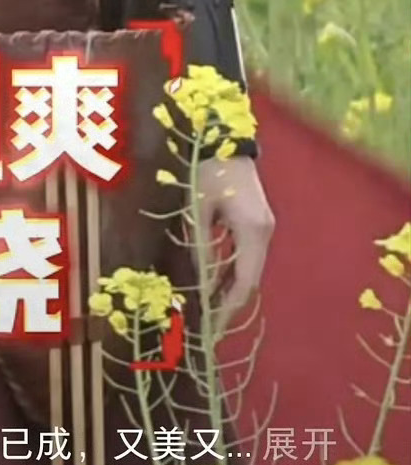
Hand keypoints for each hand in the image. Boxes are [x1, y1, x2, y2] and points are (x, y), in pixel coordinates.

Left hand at [196, 155, 274, 335]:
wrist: (226, 138)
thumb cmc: (209, 170)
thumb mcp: (199, 209)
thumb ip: (202, 245)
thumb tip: (201, 281)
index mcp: (253, 231)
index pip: (244, 281)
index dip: (228, 306)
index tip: (213, 325)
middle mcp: (264, 233)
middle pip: (250, 278)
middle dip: (230, 301)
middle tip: (209, 322)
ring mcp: (264, 227)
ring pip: (249, 268)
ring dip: (230, 286)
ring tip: (209, 306)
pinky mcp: (258, 221)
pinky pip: (247, 254)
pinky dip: (232, 269)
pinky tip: (215, 280)